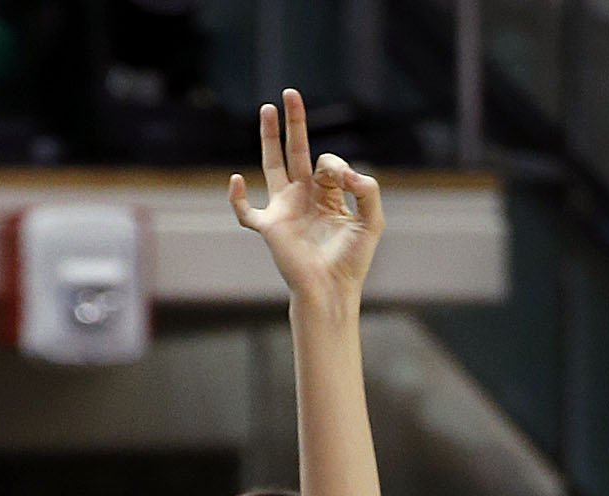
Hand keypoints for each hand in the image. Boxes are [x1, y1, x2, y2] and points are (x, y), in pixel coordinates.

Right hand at [230, 89, 383, 307]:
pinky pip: (247, 212)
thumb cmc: (352, 261)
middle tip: (290, 93)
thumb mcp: (372, 219)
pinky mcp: (270, 228)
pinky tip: (236, 180)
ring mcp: (285, 210)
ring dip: (269, 137)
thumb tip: (344, 171)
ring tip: (267, 109)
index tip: (346, 181)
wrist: (331, 290)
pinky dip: (237, 199)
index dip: (337, 166)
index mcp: (328, 195)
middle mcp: (305, 197)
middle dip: (295, 122)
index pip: (328, 163)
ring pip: (272, 165)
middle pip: (296, 151)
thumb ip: (367, 189)